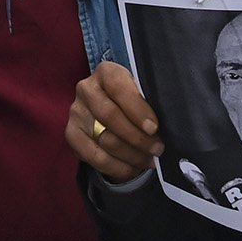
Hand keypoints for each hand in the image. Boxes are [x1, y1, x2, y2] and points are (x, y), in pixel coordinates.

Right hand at [67, 61, 164, 182]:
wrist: (112, 106)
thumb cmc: (134, 99)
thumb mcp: (143, 92)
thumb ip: (151, 101)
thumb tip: (170, 123)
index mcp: (106, 72)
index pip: (118, 87)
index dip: (136, 109)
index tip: (154, 128)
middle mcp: (86, 88)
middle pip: (110, 115)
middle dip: (137, 137)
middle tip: (157, 149)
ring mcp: (77, 112)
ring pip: (104, 139)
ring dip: (131, 155)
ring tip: (149, 160)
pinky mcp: (71, 134)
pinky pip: (94, 157)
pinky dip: (116, 167)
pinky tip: (132, 168)